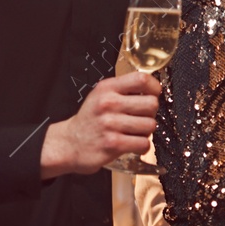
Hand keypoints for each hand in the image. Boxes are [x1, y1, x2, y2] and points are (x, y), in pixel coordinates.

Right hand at [40, 71, 160, 176]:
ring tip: (133, 132)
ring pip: (150, 125)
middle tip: (140, 118)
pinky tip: (131, 144)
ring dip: (145, 131)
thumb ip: (125, 89)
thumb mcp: (101, 95)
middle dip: (150, 113)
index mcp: (107, 88)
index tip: (154, 95)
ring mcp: (110, 124)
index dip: (154, 88)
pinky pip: (144, 143)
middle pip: (151, 104)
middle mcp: (108, 103)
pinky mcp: (113, 144)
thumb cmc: (91, 119)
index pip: (141, 79)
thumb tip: (155, 90)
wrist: (69, 143)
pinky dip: (141, 146)